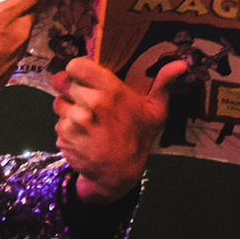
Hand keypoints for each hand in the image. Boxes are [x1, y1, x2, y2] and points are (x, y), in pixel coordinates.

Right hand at [0, 0, 43, 159]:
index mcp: (0, 16)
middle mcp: (16, 32)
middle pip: (34, 10)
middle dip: (38, 0)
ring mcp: (20, 50)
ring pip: (28, 27)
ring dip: (26, 19)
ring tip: (19, 15)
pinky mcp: (18, 64)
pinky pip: (22, 43)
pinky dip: (19, 36)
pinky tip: (7, 38)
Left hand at [52, 56, 183, 202]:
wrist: (118, 174)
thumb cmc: (137, 138)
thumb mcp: (155, 112)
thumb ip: (163, 84)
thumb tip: (181, 63)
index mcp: (111, 92)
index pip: (75, 66)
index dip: (76, 70)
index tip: (83, 77)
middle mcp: (90, 104)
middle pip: (63, 83)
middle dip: (71, 90)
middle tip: (86, 101)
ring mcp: (75, 121)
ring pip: (58, 103)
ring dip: (67, 109)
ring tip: (86, 119)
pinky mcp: (64, 136)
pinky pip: (58, 123)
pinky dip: (67, 127)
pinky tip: (83, 135)